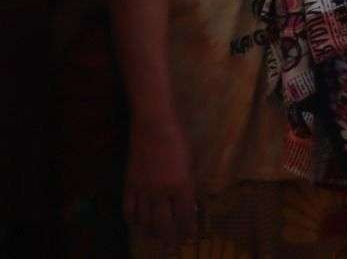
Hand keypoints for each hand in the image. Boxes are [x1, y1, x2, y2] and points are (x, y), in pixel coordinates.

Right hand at [124, 118, 196, 243]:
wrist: (154, 126)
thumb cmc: (179, 140)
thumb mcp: (192, 162)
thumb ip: (190, 183)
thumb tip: (190, 203)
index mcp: (182, 185)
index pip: (185, 215)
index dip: (187, 228)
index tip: (189, 237)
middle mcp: (162, 191)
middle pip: (164, 223)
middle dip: (169, 237)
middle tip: (171, 246)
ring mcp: (143, 189)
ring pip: (145, 219)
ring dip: (151, 231)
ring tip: (155, 238)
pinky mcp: (129, 184)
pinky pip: (129, 208)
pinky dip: (132, 219)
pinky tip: (136, 224)